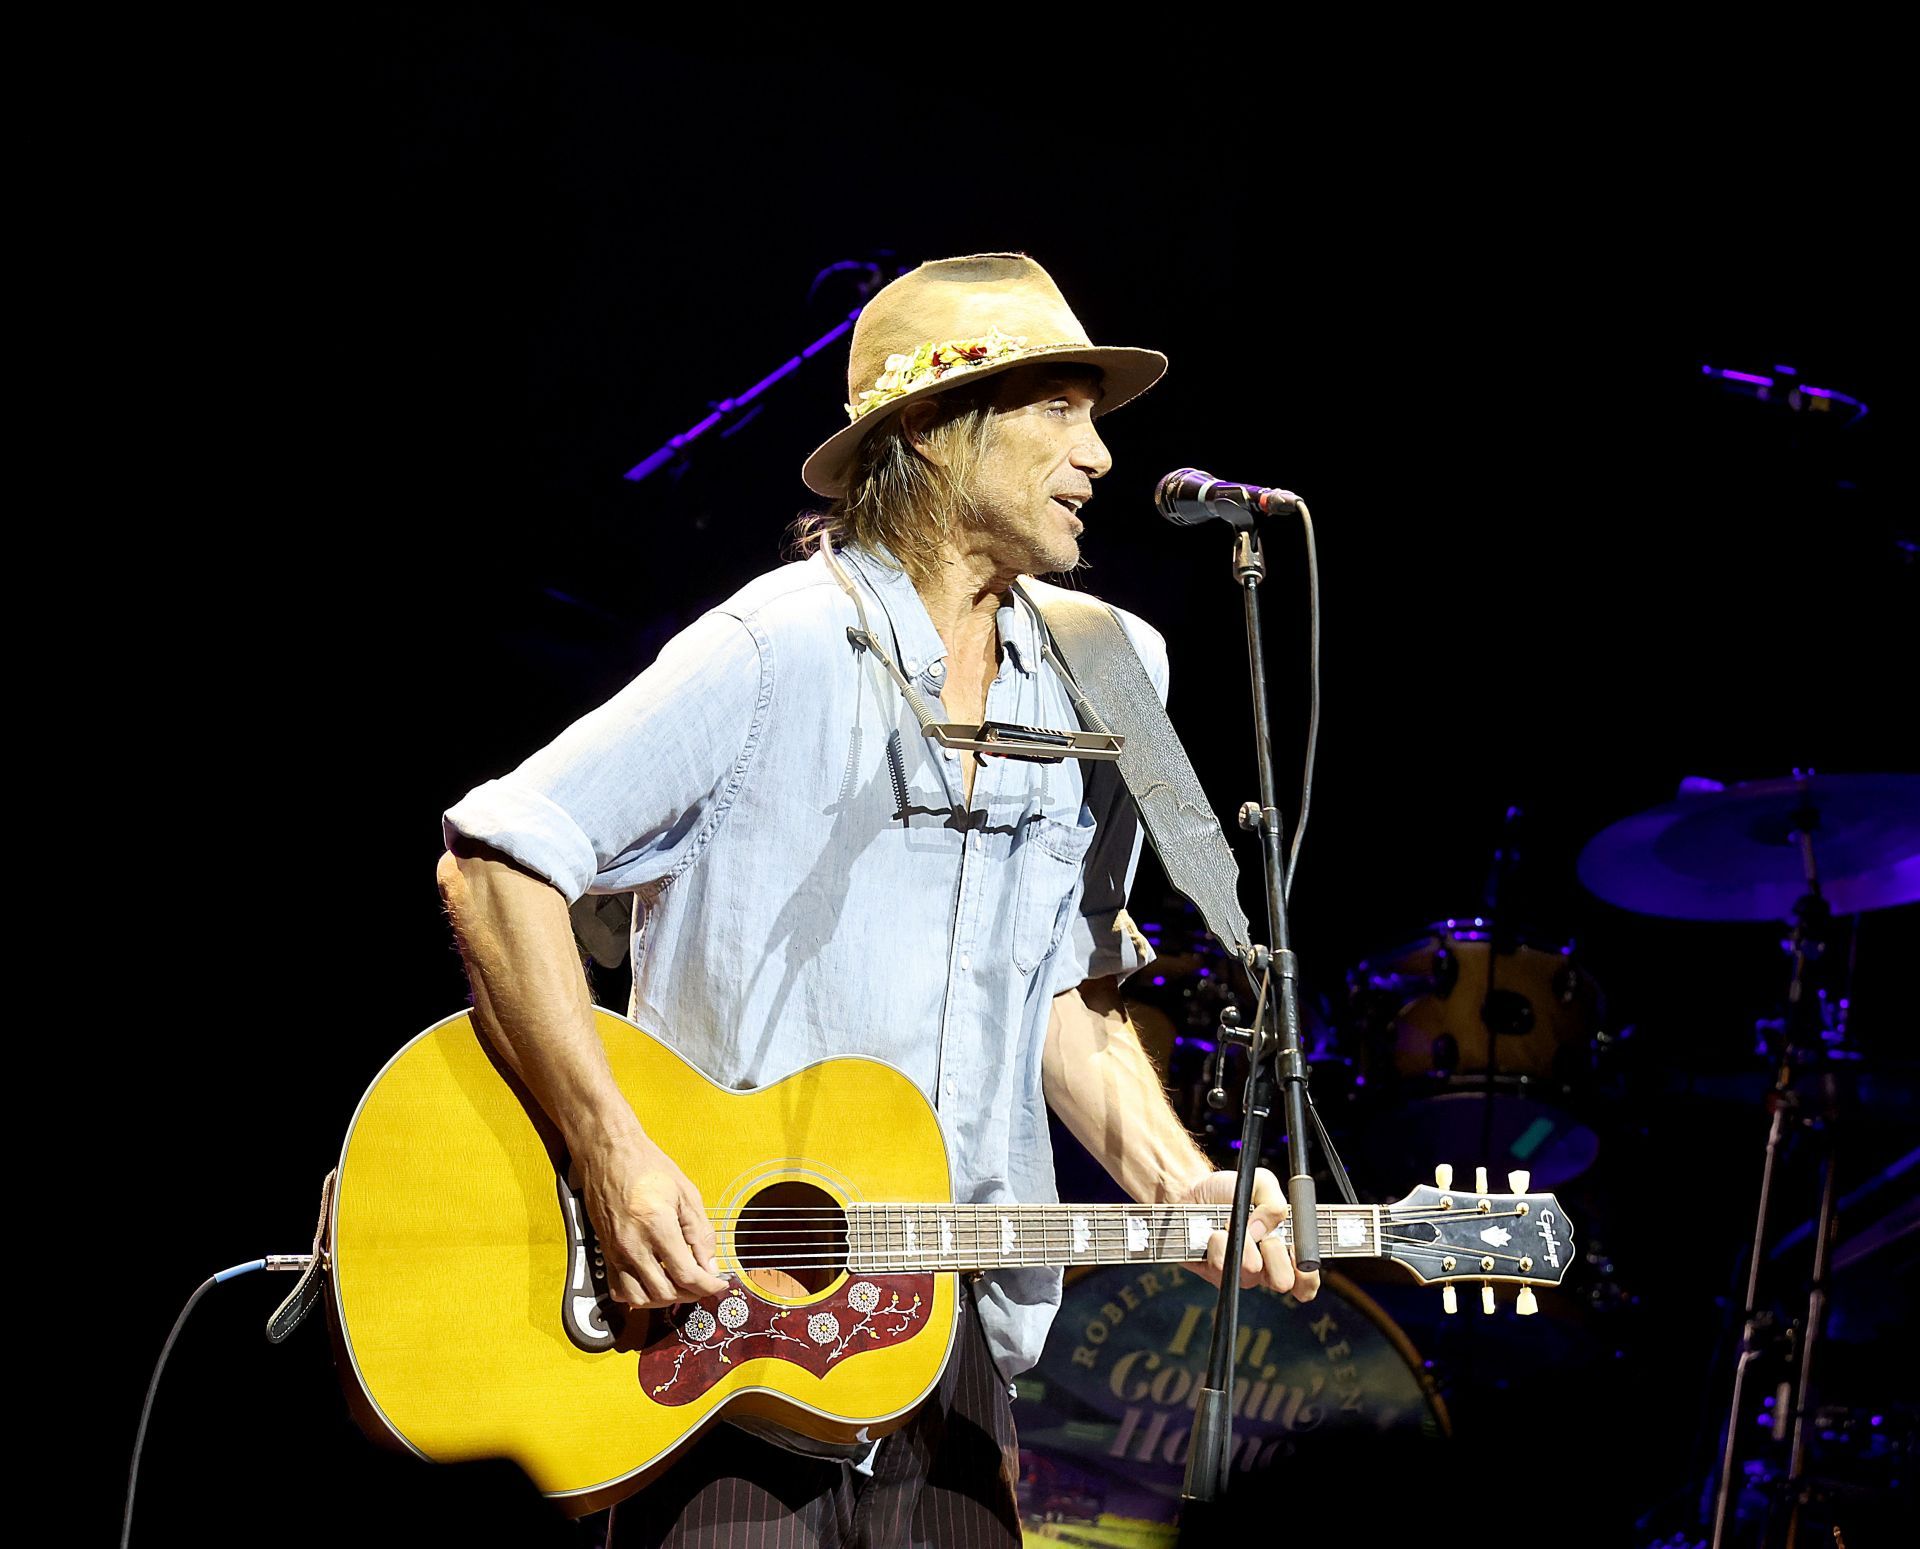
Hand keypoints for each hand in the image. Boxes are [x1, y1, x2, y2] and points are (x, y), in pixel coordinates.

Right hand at [576, 1131, 729, 1309]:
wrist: (609, 1154)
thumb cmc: (646, 1166)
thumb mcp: (686, 1192)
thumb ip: (701, 1232)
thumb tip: (710, 1264)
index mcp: (657, 1227)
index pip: (686, 1275)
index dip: (708, 1286)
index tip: (719, 1284)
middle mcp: (633, 1245)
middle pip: (665, 1291)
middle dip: (691, 1293)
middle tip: (704, 1283)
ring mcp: (615, 1252)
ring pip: (641, 1298)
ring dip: (665, 1298)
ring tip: (681, 1285)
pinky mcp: (606, 1253)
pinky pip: (619, 1290)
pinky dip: (639, 1296)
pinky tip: (654, 1283)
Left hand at [1175, 1168, 1321, 1301]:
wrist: (1193, 1191)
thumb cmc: (1231, 1191)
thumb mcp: (1261, 1184)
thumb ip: (1275, 1204)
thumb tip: (1265, 1231)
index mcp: (1284, 1250)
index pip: (1306, 1280)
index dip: (1307, 1275)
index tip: (1297, 1254)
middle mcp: (1265, 1268)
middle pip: (1282, 1282)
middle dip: (1275, 1253)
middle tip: (1264, 1234)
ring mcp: (1240, 1273)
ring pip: (1250, 1272)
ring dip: (1243, 1241)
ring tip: (1230, 1224)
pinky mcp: (1215, 1273)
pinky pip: (1222, 1266)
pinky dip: (1219, 1242)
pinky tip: (1214, 1232)